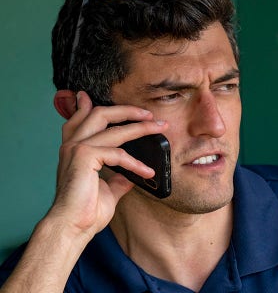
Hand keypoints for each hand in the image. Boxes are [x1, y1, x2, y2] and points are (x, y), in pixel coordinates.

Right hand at [46, 91, 167, 238]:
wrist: (72, 227)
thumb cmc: (86, 211)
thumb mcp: (108, 189)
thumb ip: (118, 177)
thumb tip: (132, 176)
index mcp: (73, 149)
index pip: (78, 120)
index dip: (85, 106)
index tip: (89, 96)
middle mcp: (72, 145)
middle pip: (100, 114)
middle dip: (127, 110)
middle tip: (148, 113)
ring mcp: (77, 148)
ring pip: (115, 128)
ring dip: (141, 127)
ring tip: (160, 128)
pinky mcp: (85, 157)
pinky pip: (119, 154)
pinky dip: (136, 163)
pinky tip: (148, 171)